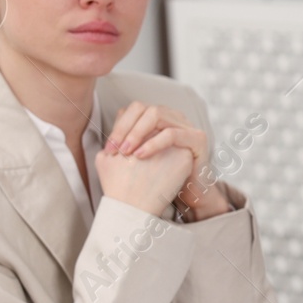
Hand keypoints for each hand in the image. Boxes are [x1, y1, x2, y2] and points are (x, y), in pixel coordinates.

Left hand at [106, 102, 228, 220]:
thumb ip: (126, 147)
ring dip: (136, 133)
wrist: (187, 194)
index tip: (108, 149)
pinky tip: (141, 156)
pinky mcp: (197, 138)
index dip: (118, 126)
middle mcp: (172, 116)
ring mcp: (186, 125)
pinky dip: (153, 143)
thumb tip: (105, 144)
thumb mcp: (138, 160)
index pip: (133, 109)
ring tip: (126, 153)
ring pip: (156, 115)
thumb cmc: (161, 178)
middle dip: (124, 128)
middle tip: (114, 150)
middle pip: (143, 108)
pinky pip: (172, 133)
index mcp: (158, 118)